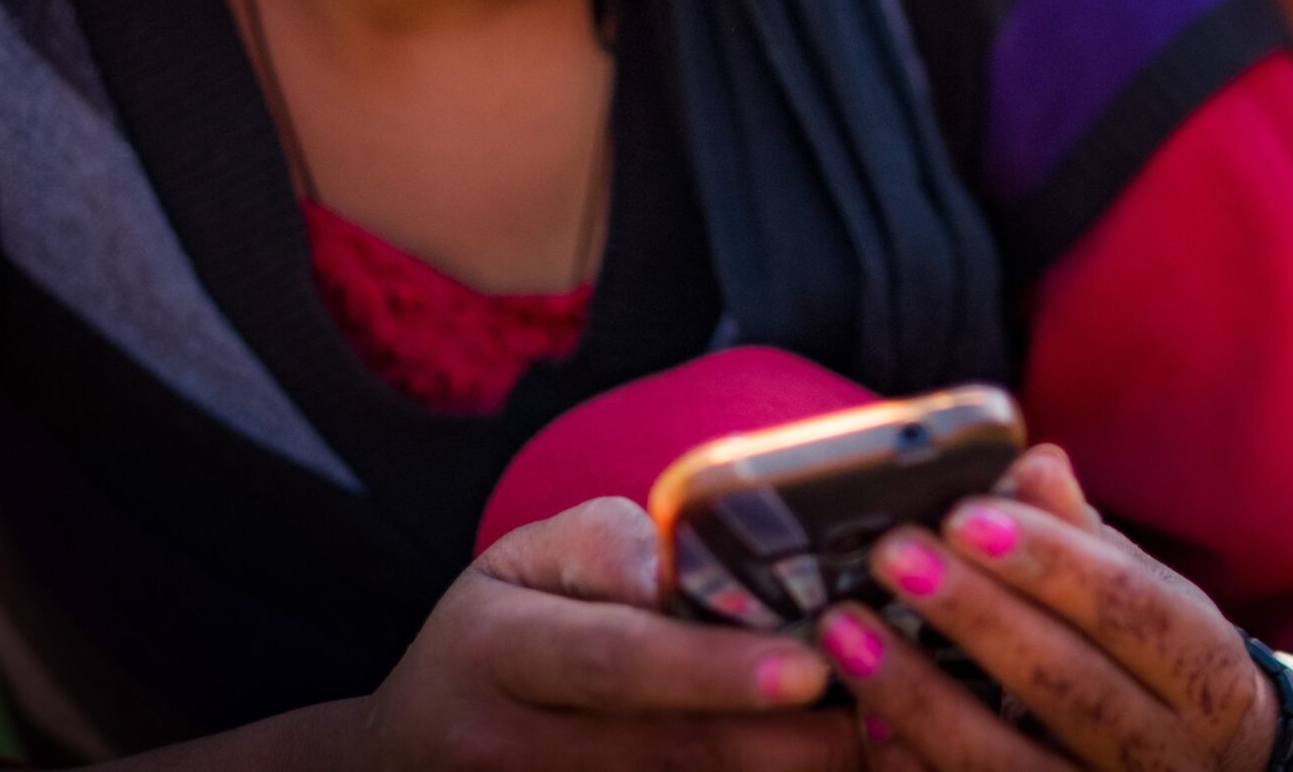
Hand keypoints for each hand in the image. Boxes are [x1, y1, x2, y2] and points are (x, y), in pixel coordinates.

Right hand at [361, 497, 858, 771]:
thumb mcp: (518, 560)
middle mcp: (517, 750)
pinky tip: (831, 763)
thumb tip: (678, 568)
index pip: (615, 661)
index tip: (802, 666)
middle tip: (881, 698)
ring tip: (876, 730)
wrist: (410, 761)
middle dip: (789, 735)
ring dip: (793, 769)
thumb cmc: (491, 639)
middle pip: (673, 750)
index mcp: (499, 652)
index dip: (711, 668)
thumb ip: (606, 544)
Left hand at [818, 447, 1276, 771]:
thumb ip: (1085, 537)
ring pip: (1009, 761)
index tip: (965, 514)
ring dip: (919, 694)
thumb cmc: (1160, 663)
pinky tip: (865, 712)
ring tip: (846, 630)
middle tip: (892, 554)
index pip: (1130, 606)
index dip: (1049, 559)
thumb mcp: (1150, 597)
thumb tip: (1033, 464)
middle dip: (974, 615)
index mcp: (1202, 669)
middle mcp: (1165, 750)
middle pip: (1068, 684)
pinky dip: (913, 761)